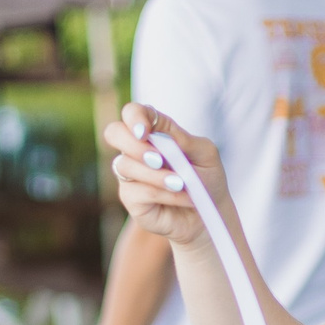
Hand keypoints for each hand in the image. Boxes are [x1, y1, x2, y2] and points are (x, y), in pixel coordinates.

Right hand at [102, 105, 230, 250]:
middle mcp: (136, 149)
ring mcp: (130, 174)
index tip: (145, 131)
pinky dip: (164, 193)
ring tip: (181, 183)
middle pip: (114, 133)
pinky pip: (137, 192)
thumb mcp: (204, 153)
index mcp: (154, 131)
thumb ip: (182, 139)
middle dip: (134, 145)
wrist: (210, 211)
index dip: (134, 117)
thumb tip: (157, 135)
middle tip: (158, 159)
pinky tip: (183, 197)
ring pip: (126, 165)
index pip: (133, 113)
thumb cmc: (207, 177)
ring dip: (156, 175)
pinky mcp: (131, 198)